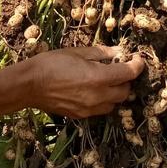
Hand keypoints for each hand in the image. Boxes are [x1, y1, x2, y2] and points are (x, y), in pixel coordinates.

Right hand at [29, 45, 144, 117]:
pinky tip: (94, 91)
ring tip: (106, 81)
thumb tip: (118, 52)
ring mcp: (89, 109)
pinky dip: (103, 101)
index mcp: (98, 78)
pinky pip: (100, 110)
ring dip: (115, 93)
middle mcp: (97, 96)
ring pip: (114, 104)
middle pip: (125, 92)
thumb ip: (101, 54)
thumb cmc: (51, 63)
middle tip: (120, 69)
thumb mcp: (78, 52)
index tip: (137, 59)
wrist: (29, 85)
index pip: (129, 73)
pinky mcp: (80, 116)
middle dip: (126, 80)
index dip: (137, 65)